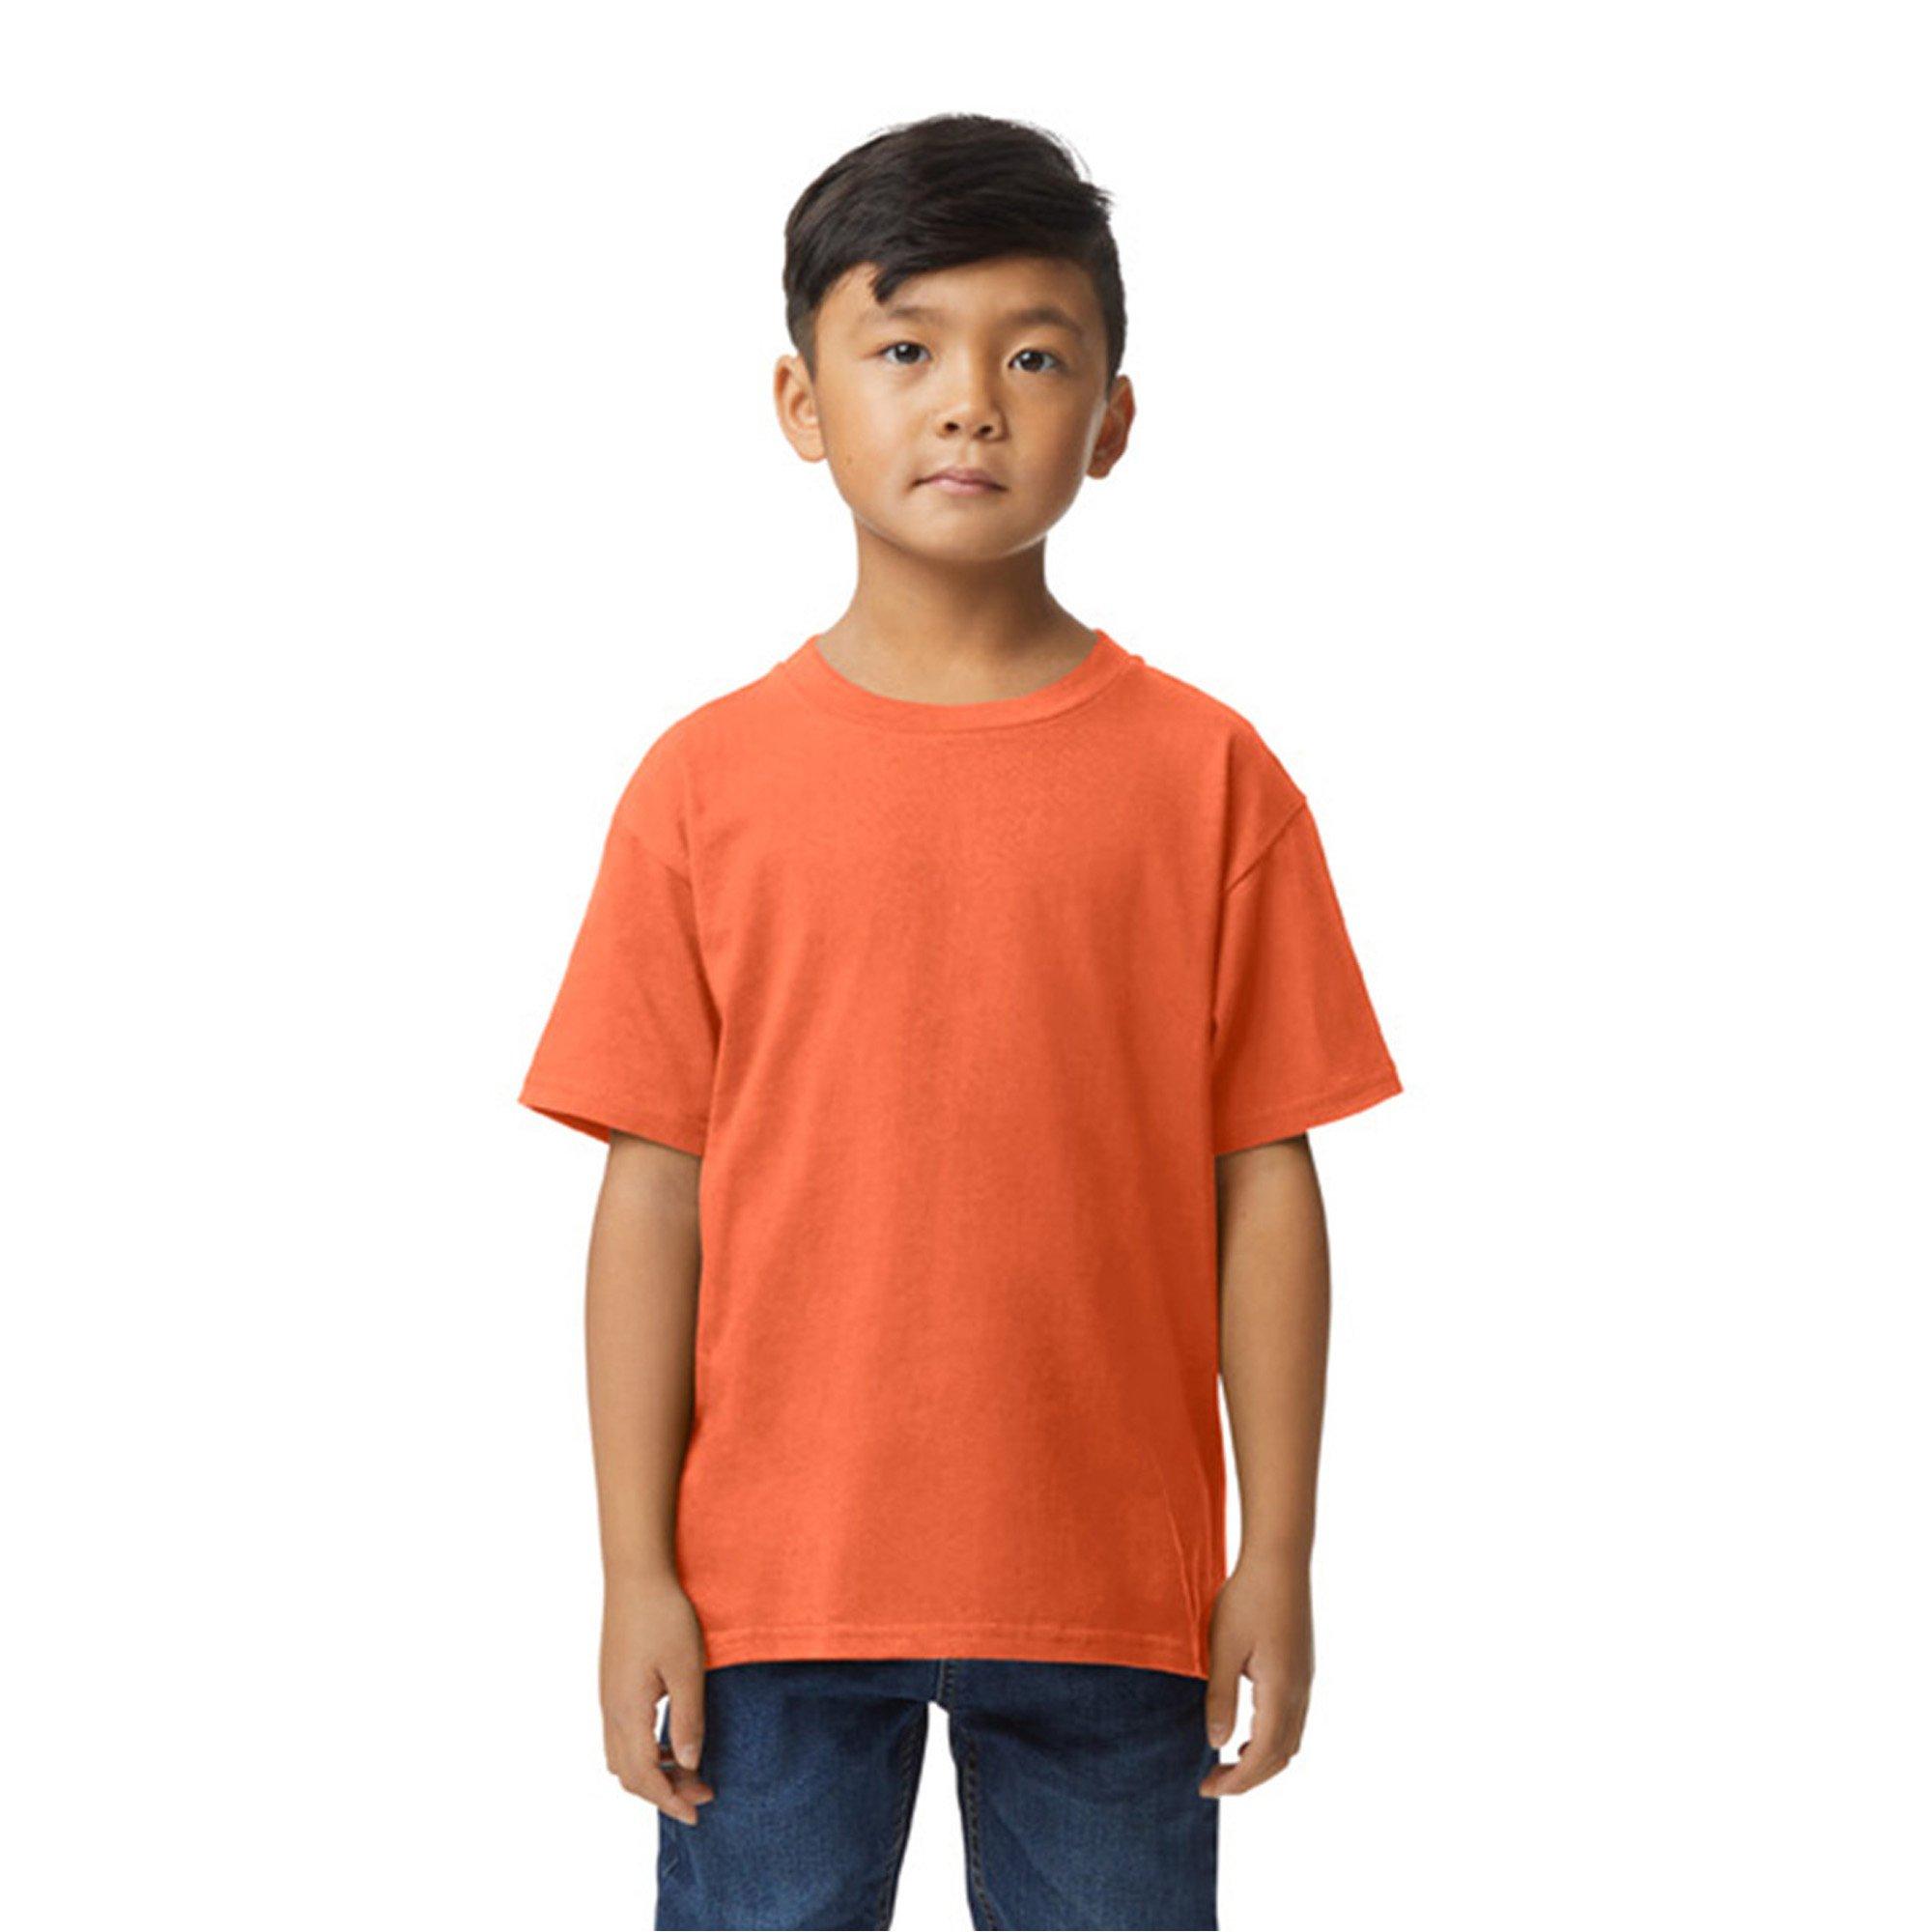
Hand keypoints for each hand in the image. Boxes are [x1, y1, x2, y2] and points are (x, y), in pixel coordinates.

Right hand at [600, 1573, 715, 1823]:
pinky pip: (621, 1736)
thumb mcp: (687, 1669)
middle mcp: (611, 1711)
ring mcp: (608, 1698)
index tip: (697, 1814)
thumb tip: (690, 1765)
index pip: (645, 1776)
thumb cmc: (665, 1617)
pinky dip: (644, 1751)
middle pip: (629, 1775)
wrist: (636, 1576)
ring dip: (653, 1773)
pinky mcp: (612, 1685)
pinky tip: (671, 1739)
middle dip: (664, 1792)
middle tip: (702, 1792)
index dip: (670, 1800)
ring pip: (621, 1757)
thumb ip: (688, 1720)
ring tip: (690, 1770)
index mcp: (628, 1711)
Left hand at [1198, 1549, 1313, 1798]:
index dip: (1237, 1780)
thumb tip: (1216, 1743)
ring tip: (1228, 1764)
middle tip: (1213, 1783)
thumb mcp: (1224, 1648)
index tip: (1207, 1788)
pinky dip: (1271, 1739)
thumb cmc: (1247, 1598)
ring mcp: (1305, 1680)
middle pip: (1281, 1756)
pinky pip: (1292, 1720)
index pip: (1263, 1756)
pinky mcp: (1301, 1667)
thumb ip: (1220, 1697)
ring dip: (1262, 1760)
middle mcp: (1300, 1691)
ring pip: (1291, 1740)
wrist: (1280, 1560)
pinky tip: (1246, 1731)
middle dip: (1249, 1778)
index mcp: (1281, 1691)